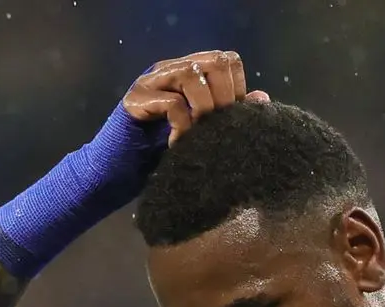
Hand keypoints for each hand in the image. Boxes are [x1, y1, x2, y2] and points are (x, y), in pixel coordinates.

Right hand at [123, 50, 270, 145]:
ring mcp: (151, 81)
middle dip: (224, 96)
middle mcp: (172, 69)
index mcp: (191, 73)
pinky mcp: (135, 99)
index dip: (237, 89)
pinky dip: (182, 125)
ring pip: (191, 73)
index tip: (231, 119)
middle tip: (217, 126)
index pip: (227, 60)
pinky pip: (170, 102)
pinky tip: (178, 143)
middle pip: (214, 60)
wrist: (122, 168)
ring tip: (198, 132)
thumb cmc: (164, 148)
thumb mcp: (204, 131)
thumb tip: (262, 98)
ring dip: (203, 106)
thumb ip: (229, 113)